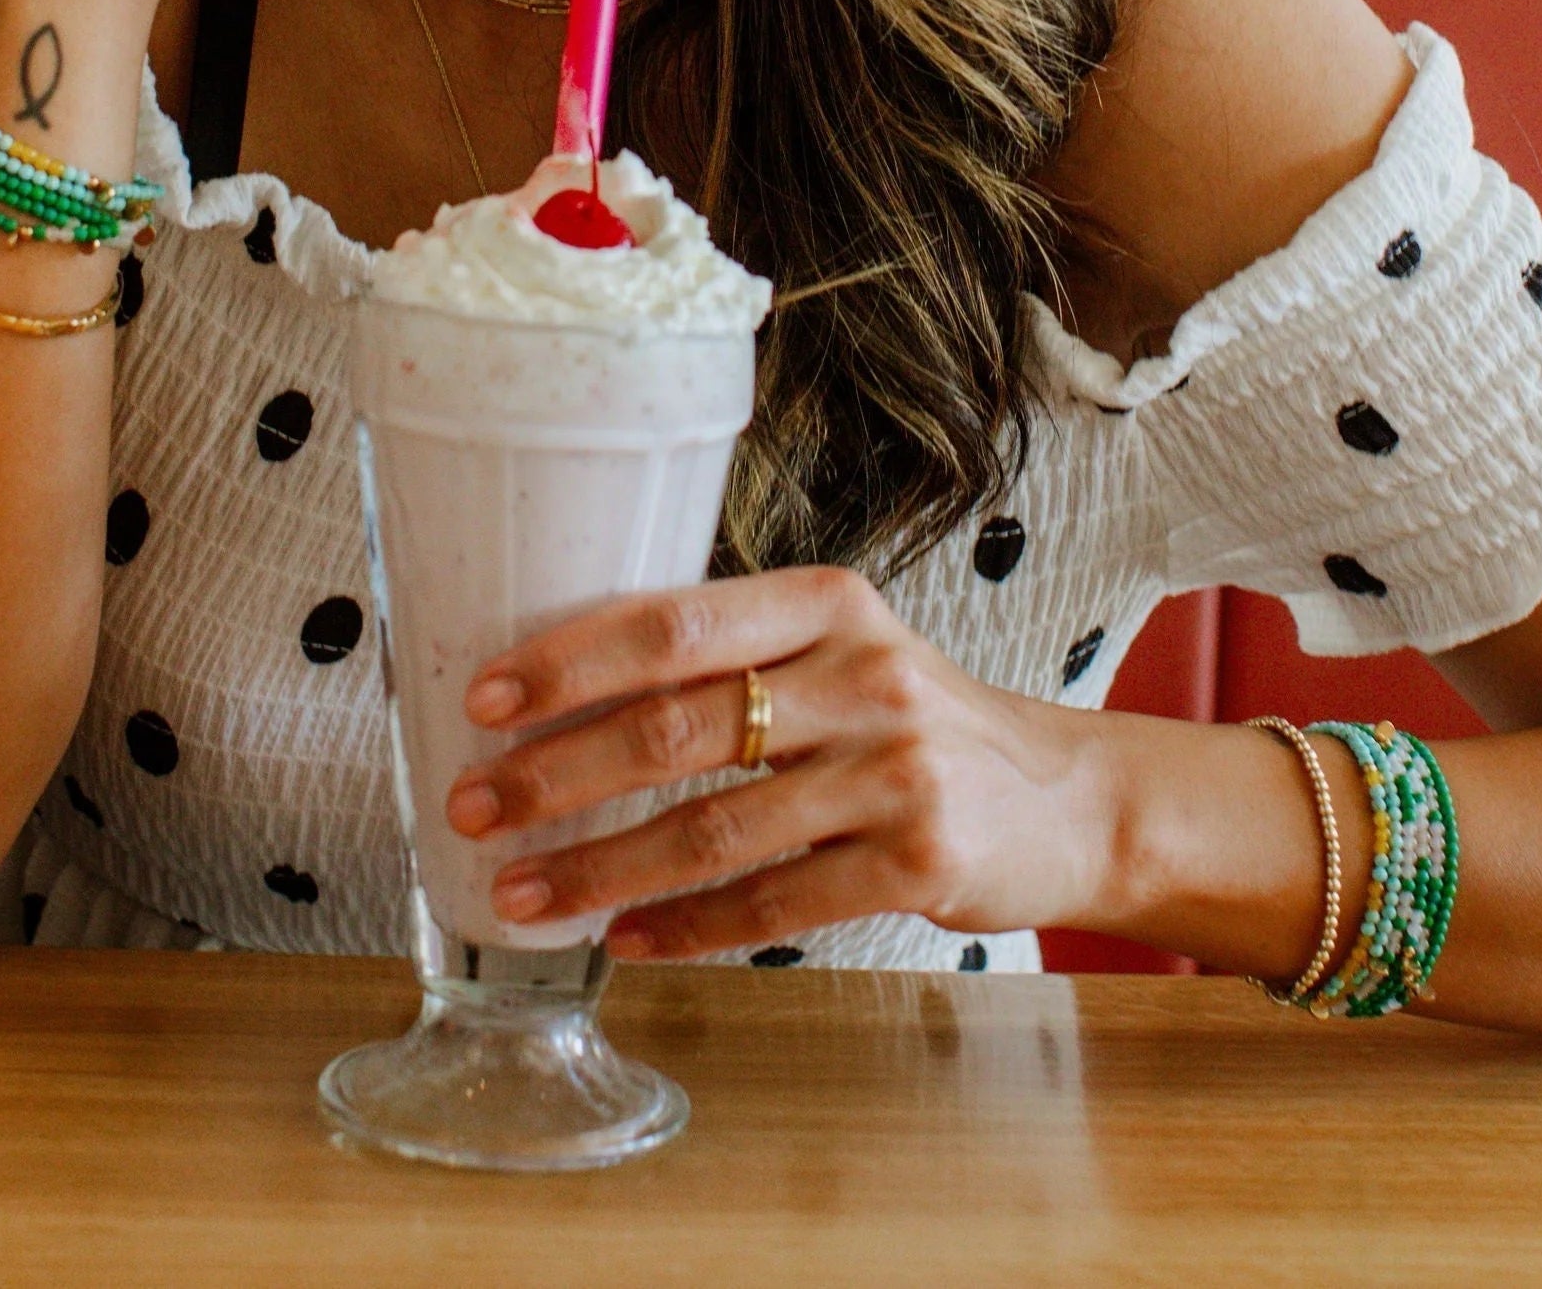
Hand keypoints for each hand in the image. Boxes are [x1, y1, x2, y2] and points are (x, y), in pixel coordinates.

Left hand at [443, 566, 1112, 958]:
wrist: (1067, 799)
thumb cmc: (917, 718)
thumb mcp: (842, 652)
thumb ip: (734, 658)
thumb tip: (567, 690)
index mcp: (827, 604)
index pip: (673, 624)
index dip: (570, 663)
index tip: (485, 698)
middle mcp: (864, 675)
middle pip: (677, 727)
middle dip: (556, 773)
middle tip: (474, 806)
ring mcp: (895, 771)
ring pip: (712, 829)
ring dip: (600, 867)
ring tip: (521, 892)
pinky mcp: (918, 863)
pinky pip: (774, 904)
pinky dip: (688, 927)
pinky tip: (626, 937)